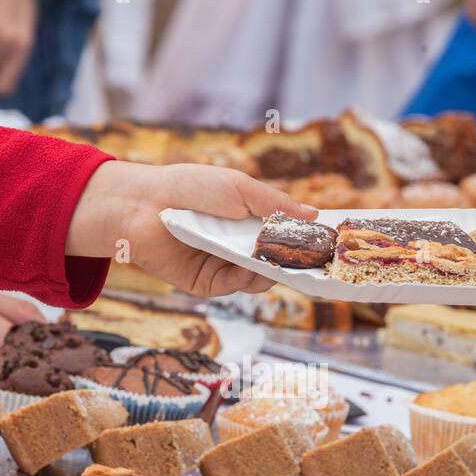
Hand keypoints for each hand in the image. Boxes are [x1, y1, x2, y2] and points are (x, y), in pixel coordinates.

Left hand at [68, 161, 318, 296]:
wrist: (142, 207)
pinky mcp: (207, 283)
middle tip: (321, 265)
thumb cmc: (190, 188)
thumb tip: (316, 215)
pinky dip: (246, 281)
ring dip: (273, 272)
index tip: (334, 243)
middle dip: (299, 263)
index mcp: (250, 219)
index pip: (287, 234)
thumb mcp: (240, 188)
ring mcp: (225, 265)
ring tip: (280, 263)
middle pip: (279, 261)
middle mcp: (240, 244)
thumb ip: (276, 204)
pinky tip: (250, 270)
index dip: (309, 239)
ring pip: (261, 278)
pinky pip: (236, 287)